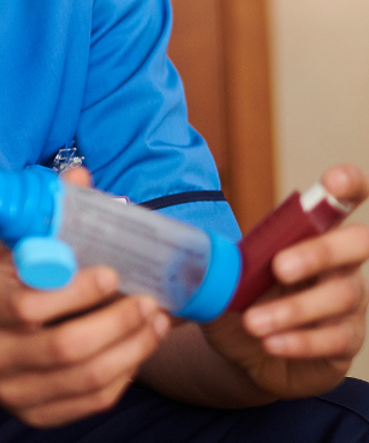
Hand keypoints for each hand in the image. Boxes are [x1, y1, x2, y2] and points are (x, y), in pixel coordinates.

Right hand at [0, 167, 169, 426]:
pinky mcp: (39, 415)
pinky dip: (124, 376)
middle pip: (65, 348)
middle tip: (150, 301)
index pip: (29, 307)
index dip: (76, 293)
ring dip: (132, 350)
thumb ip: (42, 218)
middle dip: (117, 324)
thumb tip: (81, 174)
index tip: (112, 273)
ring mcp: (18, 392)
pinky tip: (139, 349)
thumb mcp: (5, 253)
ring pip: (87, 379)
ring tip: (157, 322)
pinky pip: (92, 401)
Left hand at [203, 163, 368, 398]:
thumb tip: (182, 248)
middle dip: (319, 252)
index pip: (337, 203)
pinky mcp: (346, 339)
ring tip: (253, 323)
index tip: (336, 180)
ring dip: (293, 310)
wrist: (247, 355)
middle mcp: (340, 264)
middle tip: (279, 268)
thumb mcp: (224, 278)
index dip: (347, 186)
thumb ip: (215, 259)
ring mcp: (349, 302)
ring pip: (340, 296)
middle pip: (357, 244)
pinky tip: (271, 343)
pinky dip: (300, 341)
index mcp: (309, 236)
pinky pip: (335, 338)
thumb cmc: (241, 304)